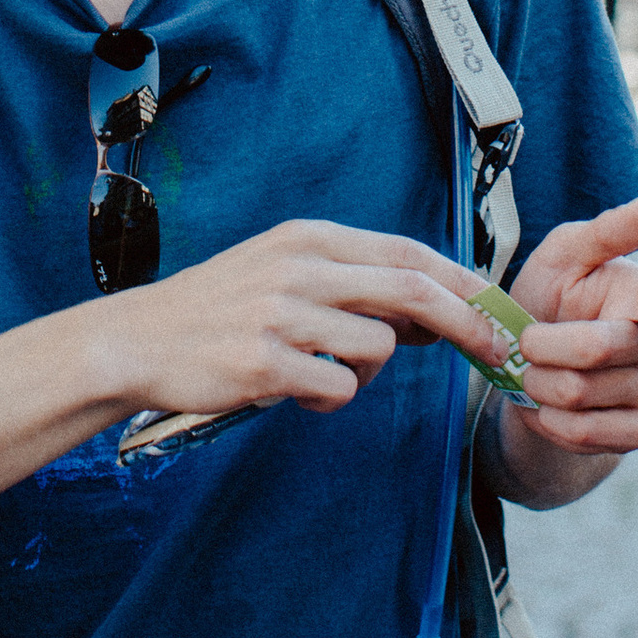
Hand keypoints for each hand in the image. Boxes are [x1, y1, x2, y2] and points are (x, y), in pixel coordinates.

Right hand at [83, 219, 511, 425]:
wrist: (138, 340)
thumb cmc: (218, 310)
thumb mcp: (283, 271)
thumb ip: (349, 283)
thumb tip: (427, 312)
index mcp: (309, 239)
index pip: (407, 251)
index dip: (462, 281)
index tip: (500, 309)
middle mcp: (300, 267)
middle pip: (411, 289)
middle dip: (465, 322)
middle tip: (496, 353)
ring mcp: (282, 314)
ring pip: (376, 349)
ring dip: (367, 374)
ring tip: (320, 373)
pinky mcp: (265, 362)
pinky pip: (336, 389)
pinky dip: (328, 398)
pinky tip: (292, 391)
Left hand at [500, 197, 637, 462]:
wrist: (534, 362)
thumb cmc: (555, 293)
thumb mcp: (563, 254)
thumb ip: (605, 233)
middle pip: (597, 351)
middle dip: (543, 348)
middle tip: (525, 344)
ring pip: (587, 399)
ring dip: (542, 388)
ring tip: (534, 373)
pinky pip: (598, 437)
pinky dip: (559, 426)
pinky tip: (551, 410)